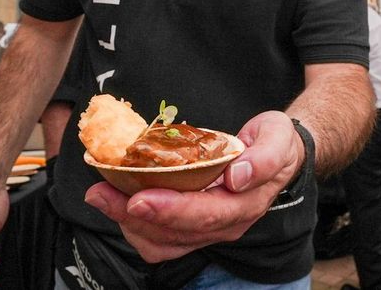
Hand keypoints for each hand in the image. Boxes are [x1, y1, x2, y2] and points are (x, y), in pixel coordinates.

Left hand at [83, 110, 303, 262]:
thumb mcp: (279, 138)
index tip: (139, 197)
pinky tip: (115, 201)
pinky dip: (132, 225)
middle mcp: (224, 225)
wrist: (277, 155)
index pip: (206, 214)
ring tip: (100, 195)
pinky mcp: (191, 228)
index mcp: (245, 204)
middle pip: (174, 232)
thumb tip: (239, 175)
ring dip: (126, 222)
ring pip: (161, 242)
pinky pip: (157, 240)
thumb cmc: (275, 143)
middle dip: (133, 215)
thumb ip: (266, 157)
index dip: (170, 209)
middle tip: (100, 193)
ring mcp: (206, 230)